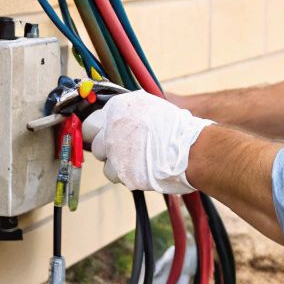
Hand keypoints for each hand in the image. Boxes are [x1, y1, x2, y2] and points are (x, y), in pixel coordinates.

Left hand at [80, 92, 214, 193]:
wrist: (191, 150)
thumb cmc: (177, 129)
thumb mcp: (151, 108)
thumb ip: (130, 112)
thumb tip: (119, 118)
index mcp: (118, 107)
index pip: (93, 120)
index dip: (103, 129)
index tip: (112, 134)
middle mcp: (111, 127)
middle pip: (94, 141)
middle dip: (106, 146)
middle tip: (122, 148)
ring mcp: (114, 150)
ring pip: (104, 161)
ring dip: (117, 162)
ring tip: (138, 160)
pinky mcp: (121, 171)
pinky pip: (115, 176)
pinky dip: (127, 175)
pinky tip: (142, 169)